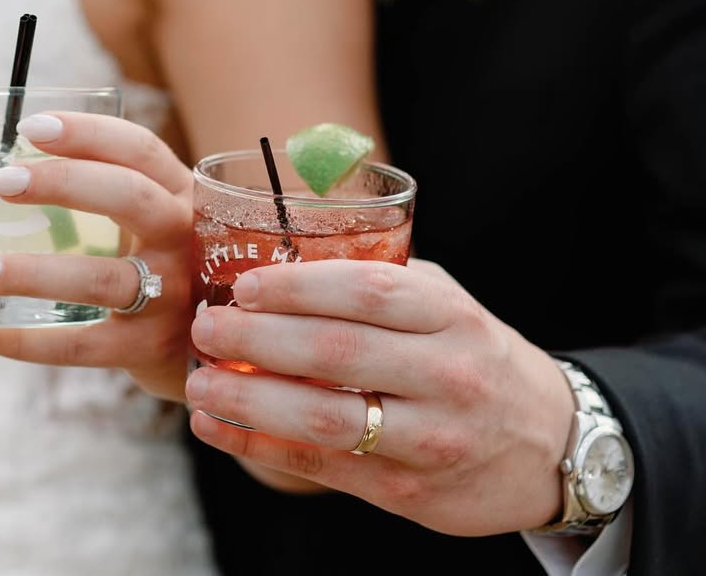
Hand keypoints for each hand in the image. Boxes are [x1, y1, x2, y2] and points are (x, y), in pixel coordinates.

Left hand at [0, 112, 194, 402]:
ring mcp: (172, 296)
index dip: (87, 134)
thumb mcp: (157, 218)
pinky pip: (79, 346)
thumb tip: (11, 167)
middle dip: (61, 183)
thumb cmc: (167, 263)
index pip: (139, 149)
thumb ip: (108, 192)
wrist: (225, 343)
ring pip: (101, 279)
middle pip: (129, 198)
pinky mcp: (151, 349)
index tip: (30, 127)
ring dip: (32, 272)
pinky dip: (23, 341)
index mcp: (182, 194)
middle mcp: (184, 238)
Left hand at [186, 257, 574, 535]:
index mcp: (449, 315)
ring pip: (326, 420)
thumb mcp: (444, 303)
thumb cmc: (474, 354)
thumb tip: (281, 260)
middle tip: (205, 328)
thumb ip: (378, 283)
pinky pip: (325, 469)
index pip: (366, 292)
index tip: (243, 286)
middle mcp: (445, 374)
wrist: (553, 443)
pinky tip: (220, 430)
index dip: (297, 287)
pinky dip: (262, 449)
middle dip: (257, 340)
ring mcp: (430, 438)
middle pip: (337, 354)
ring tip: (199, 387)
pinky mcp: (411, 493)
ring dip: (250, 402)